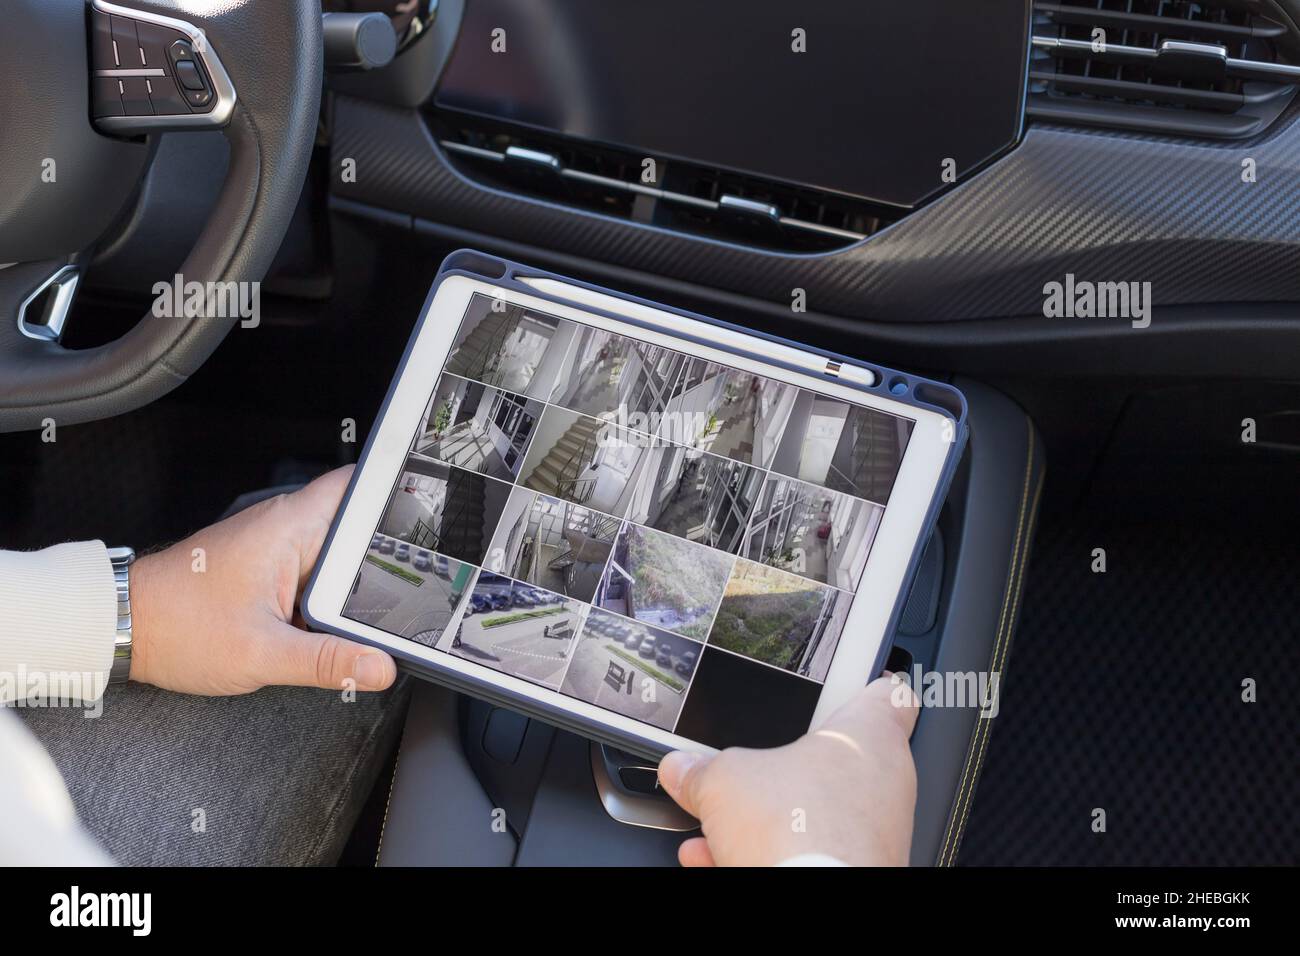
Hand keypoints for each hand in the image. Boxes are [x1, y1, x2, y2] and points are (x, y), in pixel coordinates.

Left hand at [128, 466, 396, 695]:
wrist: (122, 628)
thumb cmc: (177, 627)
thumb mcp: (262, 653)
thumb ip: (328, 661)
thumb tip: (379, 666)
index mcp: (289, 528)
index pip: (357, 486)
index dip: (397, 492)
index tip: (432, 509)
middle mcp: (284, 526)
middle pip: (356, 523)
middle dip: (387, 549)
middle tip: (419, 579)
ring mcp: (275, 545)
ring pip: (337, 551)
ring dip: (357, 576)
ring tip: (383, 605)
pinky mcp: (267, 566)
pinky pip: (315, 570)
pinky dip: (331, 591)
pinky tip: (338, 619)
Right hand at [657, 674, 919, 866]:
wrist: (815, 898)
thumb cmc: (799, 832)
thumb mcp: (723, 781)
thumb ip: (702, 769)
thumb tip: (682, 769)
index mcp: (869, 735)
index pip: (887, 695)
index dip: (866, 685)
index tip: (853, 684)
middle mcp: (886, 782)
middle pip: (838, 758)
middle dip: (789, 766)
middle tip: (753, 767)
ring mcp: (879, 832)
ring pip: (821, 812)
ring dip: (773, 816)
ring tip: (723, 824)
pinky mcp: (863, 868)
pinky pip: (814, 850)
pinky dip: (774, 850)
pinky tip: (724, 857)